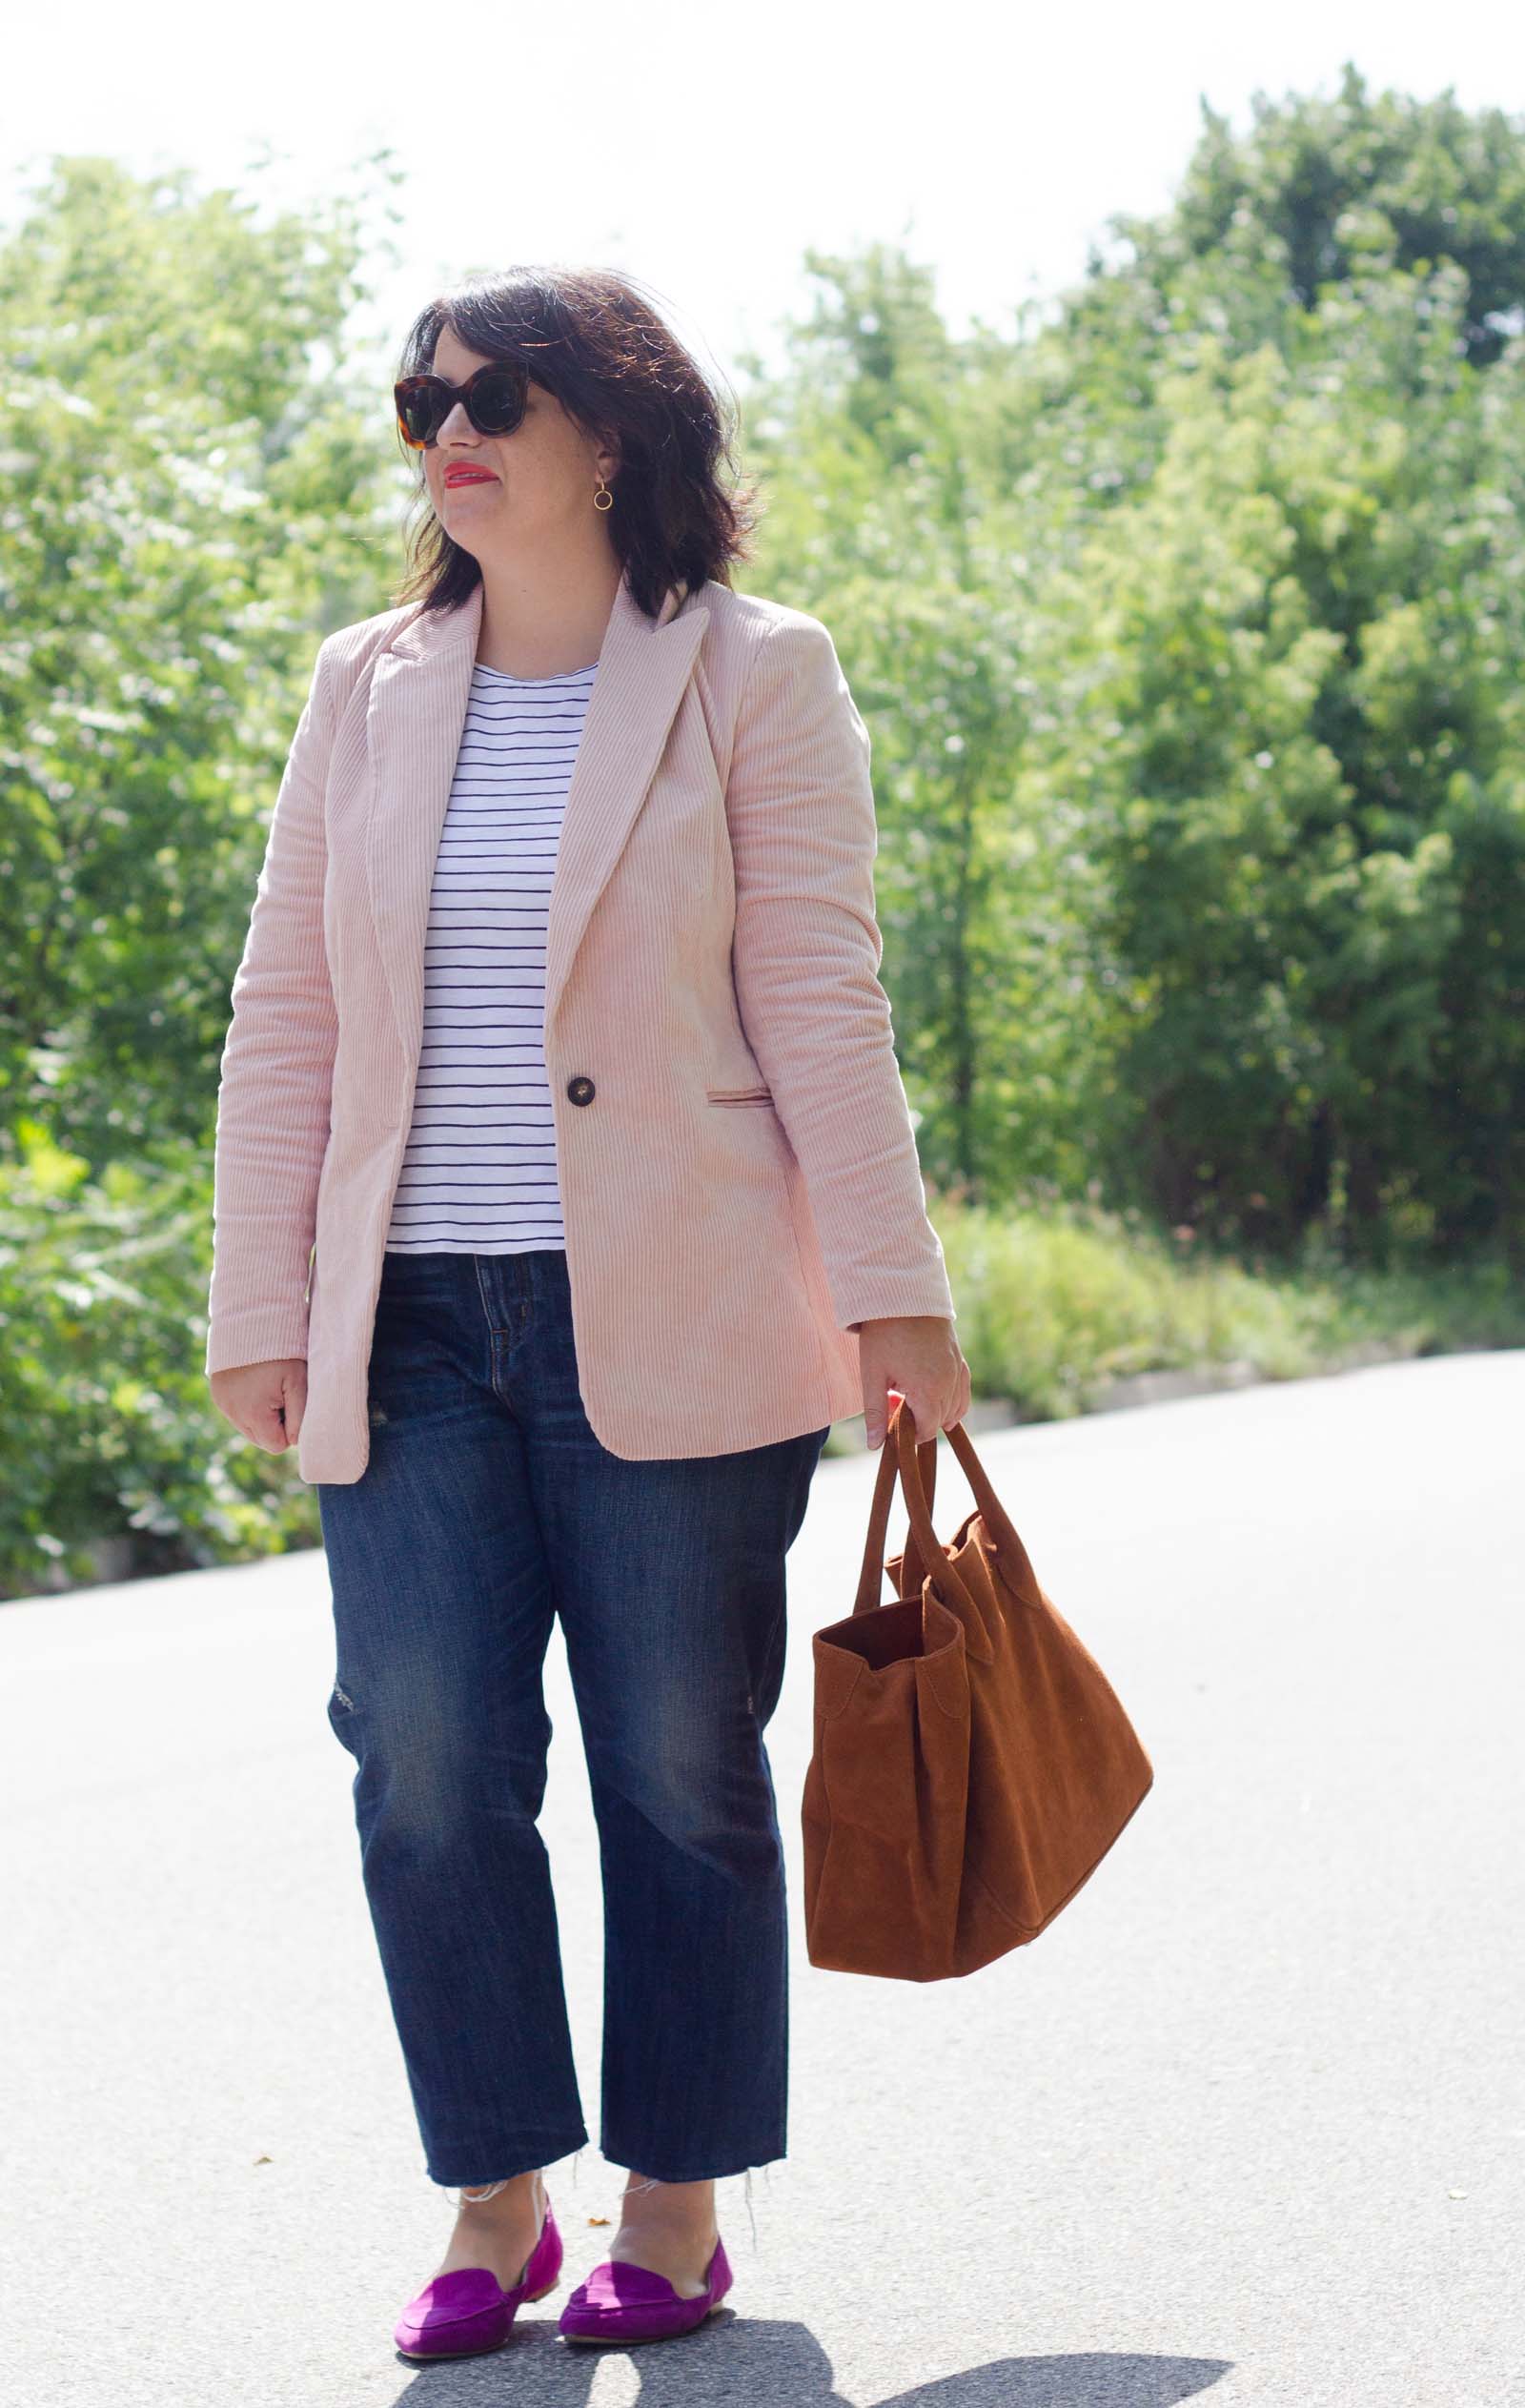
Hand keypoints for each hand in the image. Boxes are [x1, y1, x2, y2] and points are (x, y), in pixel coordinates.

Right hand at [208, 1357, 307, 1452]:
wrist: (251, 1322)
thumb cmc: (282, 1354)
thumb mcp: (298, 1383)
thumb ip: (300, 1417)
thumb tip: (295, 1442)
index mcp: (253, 1414)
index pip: (276, 1445)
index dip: (289, 1430)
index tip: (292, 1406)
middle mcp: (233, 1414)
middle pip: (260, 1439)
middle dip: (274, 1425)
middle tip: (282, 1396)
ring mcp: (222, 1404)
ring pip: (248, 1428)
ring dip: (261, 1416)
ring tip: (269, 1389)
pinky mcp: (217, 1395)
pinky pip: (236, 1414)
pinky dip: (248, 1406)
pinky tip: (256, 1385)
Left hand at [855, 1315, 969, 1449]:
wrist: (903, 1295)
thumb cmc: (884, 1333)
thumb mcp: (872, 1374)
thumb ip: (876, 1412)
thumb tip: (875, 1446)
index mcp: (927, 1390)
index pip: (925, 1430)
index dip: (908, 1434)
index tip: (891, 1425)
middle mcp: (949, 1383)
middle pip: (939, 1421)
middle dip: (918, 1421)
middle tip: (894, 1402)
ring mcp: (958, 1371)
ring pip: (954, 1409)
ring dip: (934, 1412)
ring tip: (909, 1396)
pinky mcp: (961, 1360)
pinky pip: (963, 1393)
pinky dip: (953, 1402)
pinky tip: (936, 1400)